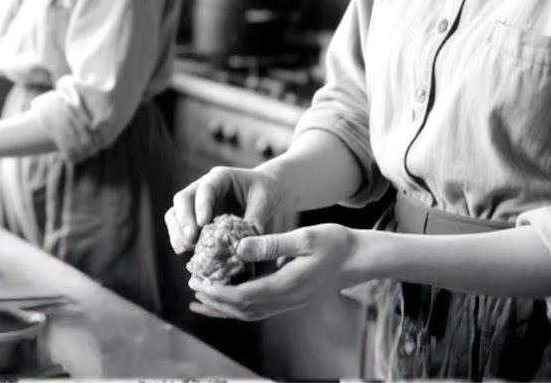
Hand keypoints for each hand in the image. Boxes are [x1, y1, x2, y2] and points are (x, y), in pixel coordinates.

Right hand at [166, 166, 281, 254]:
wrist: (264, 194)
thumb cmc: (265, 193)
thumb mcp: (265, 201)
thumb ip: (255, 219)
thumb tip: (243, 245)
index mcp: (220, 178)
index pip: (205, 188)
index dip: (201, 205)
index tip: (203, 224)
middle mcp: (202, 189)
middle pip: (182, 200)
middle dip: (183, 221)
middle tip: (191, 241)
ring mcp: (195, 205)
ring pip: (174, 215)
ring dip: (177, 234)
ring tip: (186, 252)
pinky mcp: (194, 221)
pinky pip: (180, 231)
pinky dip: (182, 243)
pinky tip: (191, 257)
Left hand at [188, 223, 361, 320]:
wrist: (359, 260)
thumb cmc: (335, 243)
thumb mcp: (304, 237)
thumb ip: (270, 244)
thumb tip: (238, 248)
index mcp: (287, 285)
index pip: (243, 296)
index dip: (216, 292)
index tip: (197, 280)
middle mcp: (286, 300)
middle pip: (242, 309)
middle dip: (214, 300)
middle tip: (192, 284)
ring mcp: (289, 303)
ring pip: (249, 313)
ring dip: (223, 307)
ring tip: (201, 296)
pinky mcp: (290, 300)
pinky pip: (258, 308)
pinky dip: (237, 305)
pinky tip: (226, 297)